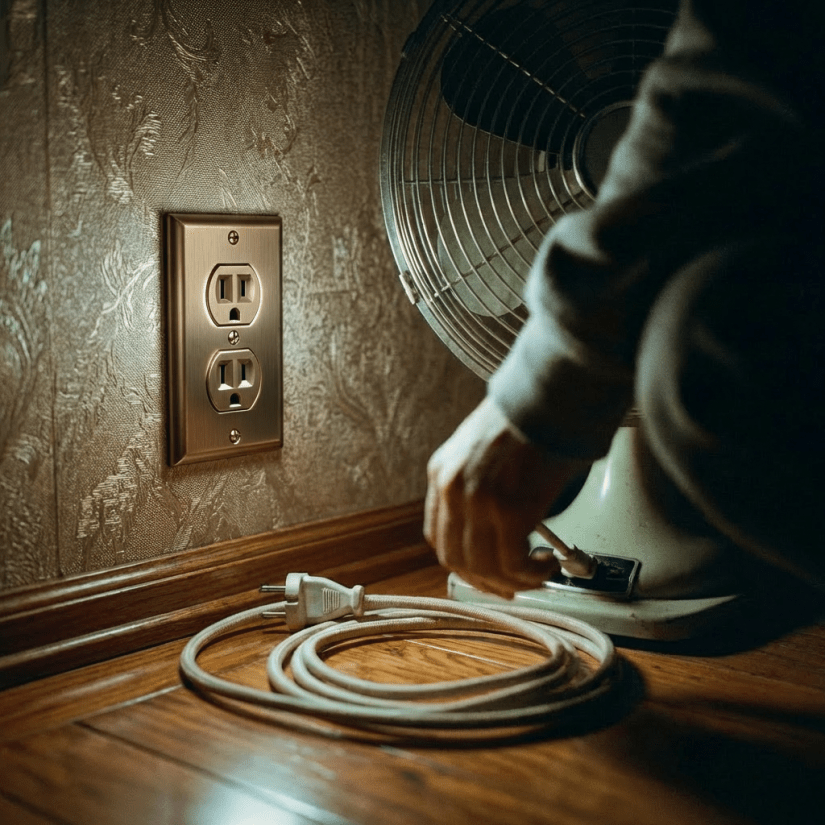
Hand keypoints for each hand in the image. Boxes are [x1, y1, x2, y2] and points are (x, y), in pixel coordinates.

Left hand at [424, 397, 587, 597]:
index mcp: (442, 472)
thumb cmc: (529, 417)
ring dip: (512, 580)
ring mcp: (478, 501)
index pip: (438, 535)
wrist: (551, 396)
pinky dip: (530, 574)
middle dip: (485, 581)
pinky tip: (545, 564)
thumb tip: (496, 525)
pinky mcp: (510, 510)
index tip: (483, 572)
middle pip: (456, 558)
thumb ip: (478, 485)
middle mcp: (452, 489)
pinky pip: (512, 563)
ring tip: (537, 572)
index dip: (462, 562)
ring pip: (483, 567)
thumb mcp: (483, 449)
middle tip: (512, 585)